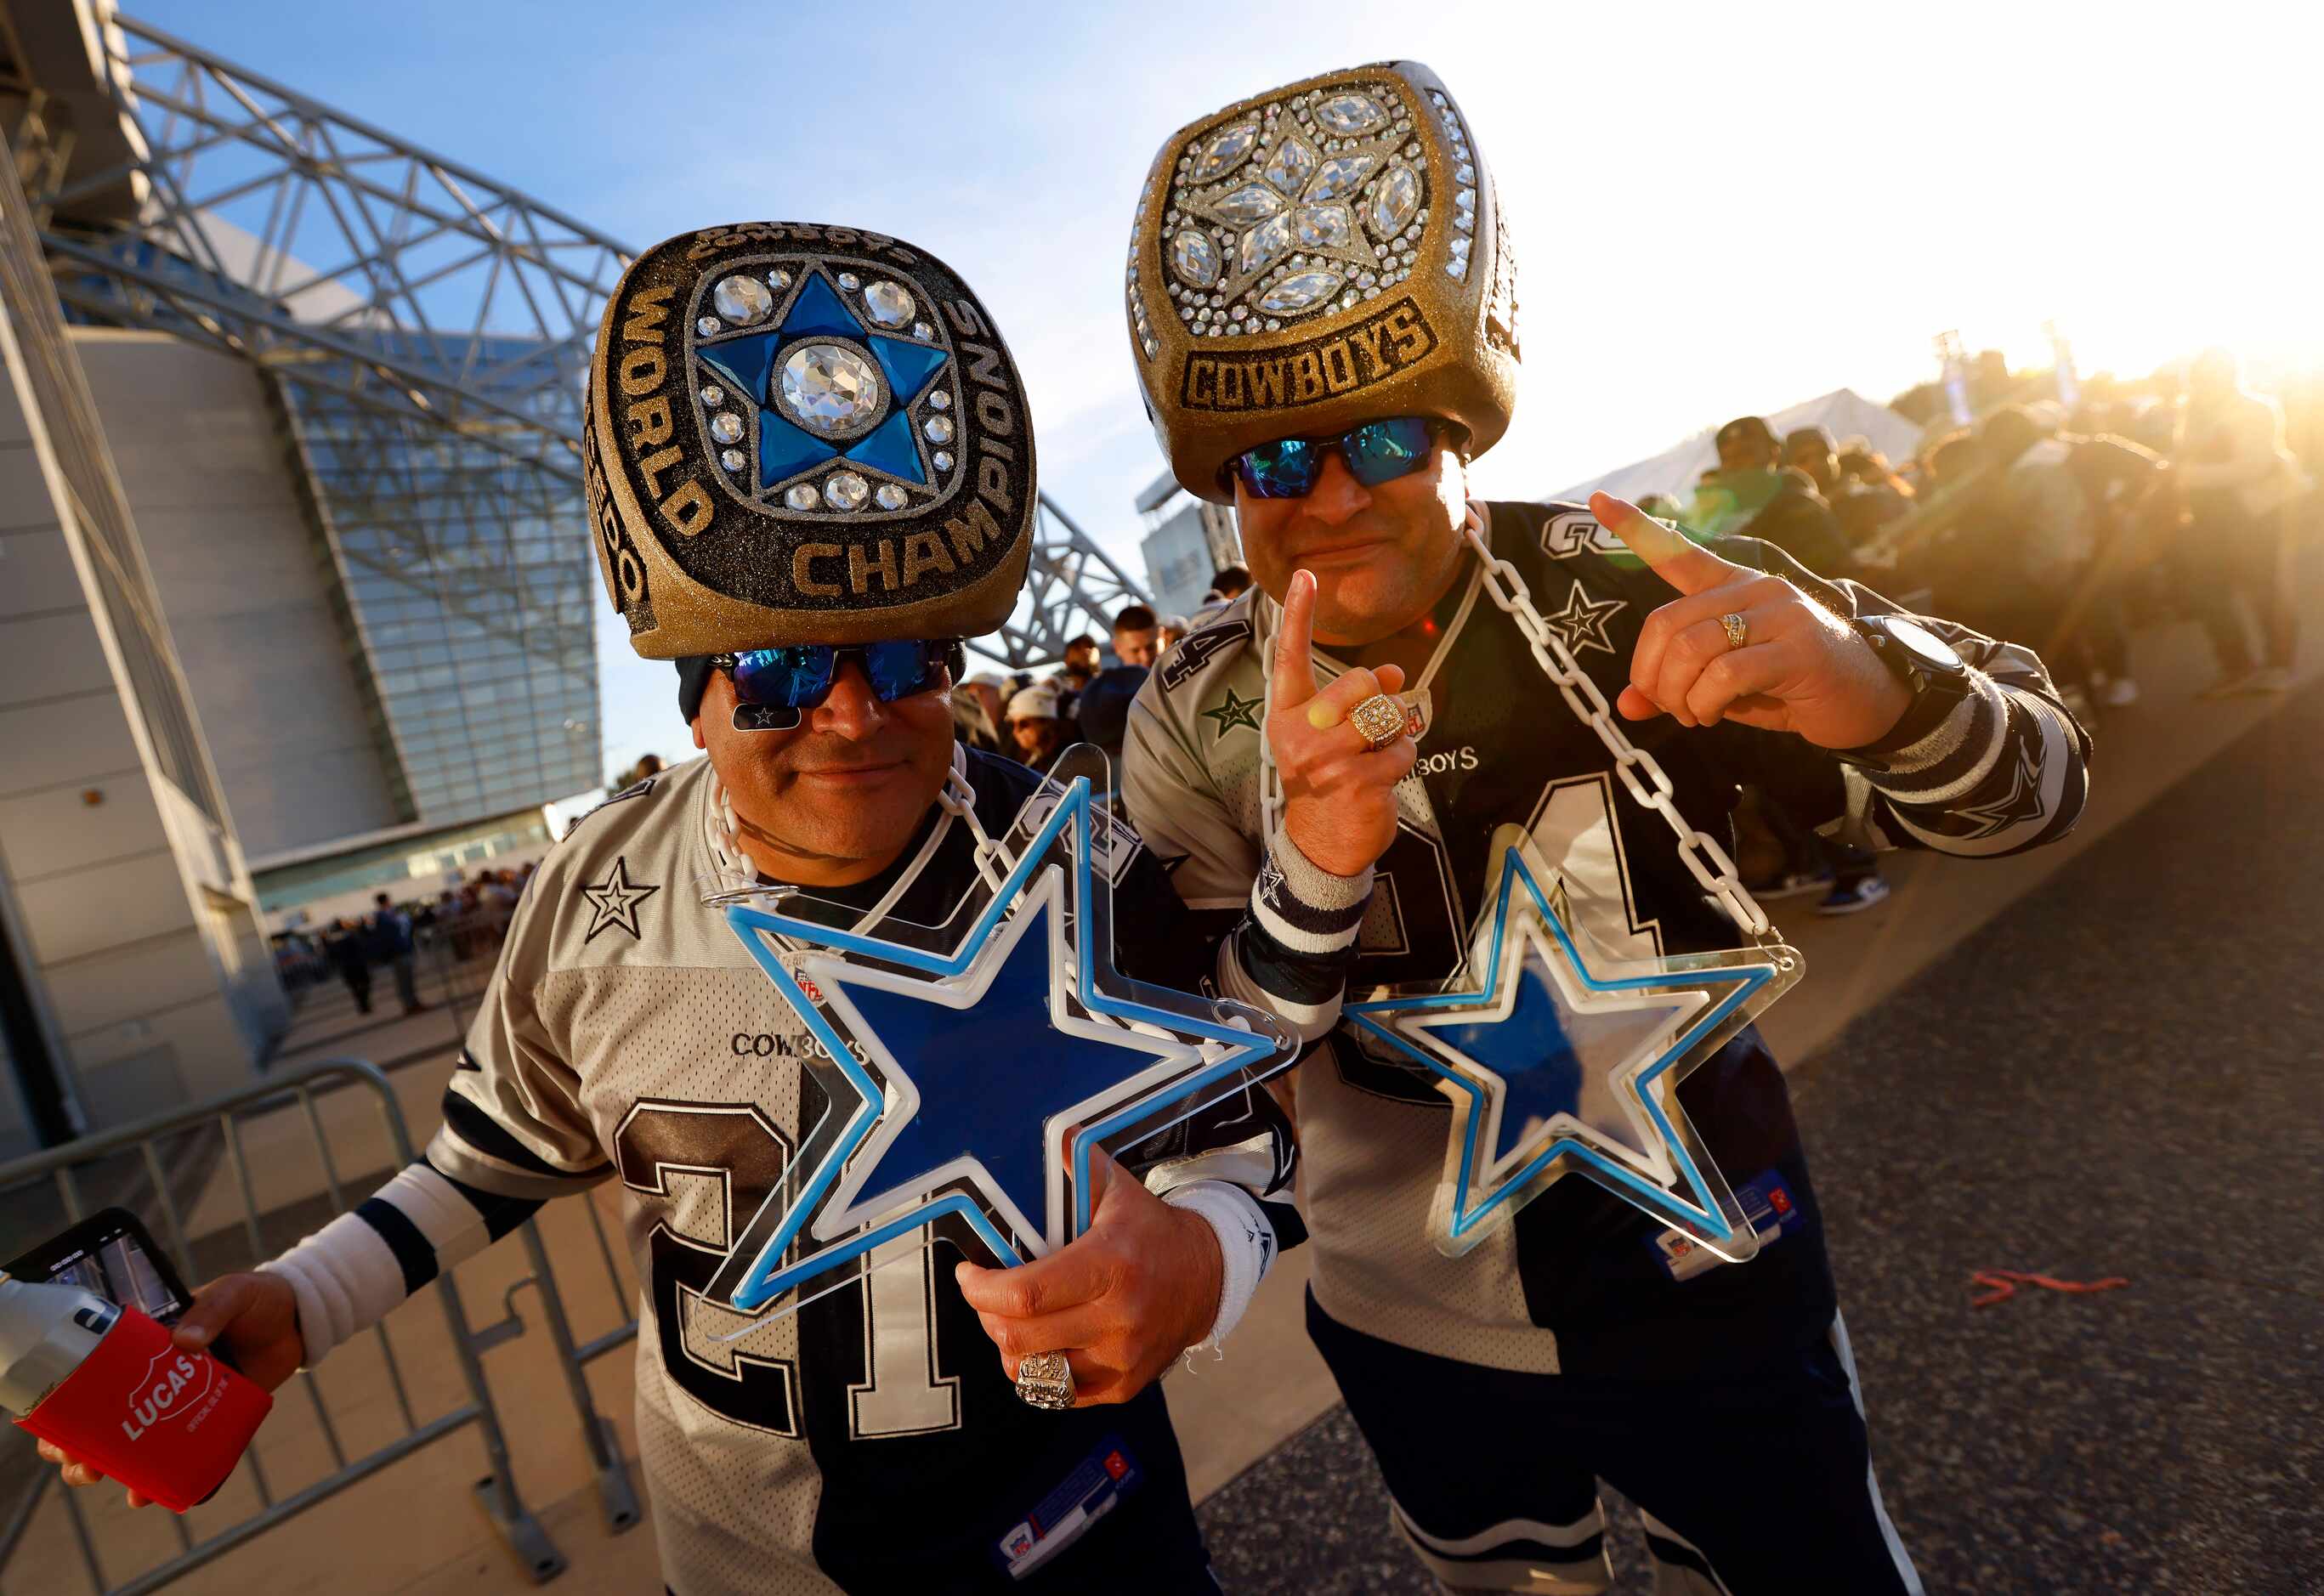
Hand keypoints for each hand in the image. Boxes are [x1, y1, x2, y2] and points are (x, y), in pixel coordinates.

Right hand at [36, 1271, 302, 1507]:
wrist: (301, 1318)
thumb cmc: (257, 1298)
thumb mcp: (233, 1293)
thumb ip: (211, 1310)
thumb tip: (183, 1343)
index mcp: (146, 1348)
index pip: (95, 1381)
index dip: (71, 1410)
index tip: (60, 1434)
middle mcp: (155, 1382)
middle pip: (107, 1422)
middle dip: (86, 1451)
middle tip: (86, 1469)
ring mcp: (183, 1405)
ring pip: (143, 1445)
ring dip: (127, 1471)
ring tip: (129, 1491)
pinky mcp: (215, 1420)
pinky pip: (192, 1454)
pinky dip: (180, 1475)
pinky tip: (167, 1493)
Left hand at [954, 1154, 1222, 1406]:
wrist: (1207, 1277)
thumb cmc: (1149, 1229)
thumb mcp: (1117, 1187)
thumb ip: (1076, 1161)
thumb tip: (1047, 1128)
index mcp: (1111, 1265)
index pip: (1027, 1294)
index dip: (982, 1289)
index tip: (969, 1272)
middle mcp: (1118, 1319)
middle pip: (1019, 1339)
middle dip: (987, 1315)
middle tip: (985, 1293)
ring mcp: (1121, 1359)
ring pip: (1031, 1372)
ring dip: (1009, 1345)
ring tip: (1013, 1317)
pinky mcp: (1122, 1386)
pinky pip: (1056, 1392)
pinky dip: (1038, 1368)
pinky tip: (1044, 1339)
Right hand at [1265, 568, 1417, 876]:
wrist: (1321, 844)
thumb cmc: (1327, 780)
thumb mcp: (1329, 736)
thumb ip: (1354, 702)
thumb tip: (1394, 673)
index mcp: (1286, 715)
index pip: (1290, 658)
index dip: (1300, 615)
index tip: (1306, 575)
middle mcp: (1300, 733)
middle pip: (1357, 684)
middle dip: (1376, 699)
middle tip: (1368, 728)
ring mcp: (1326, 759)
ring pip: (1384, 716)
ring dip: (1391, 735)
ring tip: (1373, 756)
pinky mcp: (1356, 782)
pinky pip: (1401, 751)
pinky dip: (1401, 761)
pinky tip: (1381, 779)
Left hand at [1592, 492, 1912, 747]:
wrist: (1866, 702)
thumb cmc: (1788, 687)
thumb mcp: (1722, 687)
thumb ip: (1676, 686)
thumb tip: (1626, 704)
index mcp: (1733, 587)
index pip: (1677, 552)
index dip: (1634, 528)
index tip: (1597, 500)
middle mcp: (1754, 589)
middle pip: (1667, 622)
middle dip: (1652, 675)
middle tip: (1668, 706)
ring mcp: (1779, 614)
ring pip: (1693, 648)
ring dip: (1679, 695)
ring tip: (1695, 714)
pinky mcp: (1798, 648)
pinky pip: (1725, 674)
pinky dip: (1706, 703)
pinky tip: (1715, 714)